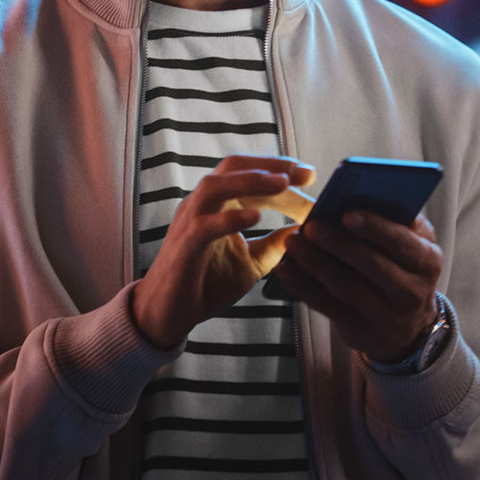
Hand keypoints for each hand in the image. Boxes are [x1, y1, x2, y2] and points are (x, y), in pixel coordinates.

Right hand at [131, 154, 314, 346]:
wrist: (169, 314)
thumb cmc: (207, 284)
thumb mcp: (251, 262)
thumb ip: (275, 245)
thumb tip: (304, 230)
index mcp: (218, 204)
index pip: (249, 174)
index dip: (280, 170)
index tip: (311, 175)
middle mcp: (203, 205)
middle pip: (232, 167)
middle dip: (269, 165)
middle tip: (301, 173)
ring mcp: (190, 221)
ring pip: (216, 185)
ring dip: (250, 180)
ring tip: (281, 183)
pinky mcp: (185, 245)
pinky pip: (205, 224)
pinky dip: (230, 217)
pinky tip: (256, 217)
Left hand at [275, 210, 444, 362]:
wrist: (407, 326)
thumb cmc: (404, 269)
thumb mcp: (413, 245)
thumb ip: (396, 221)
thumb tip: (360, 195)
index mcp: (427, 260)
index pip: (401, 242)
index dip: (374, 228)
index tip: (347, 213)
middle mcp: (411, 290)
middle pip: (372, 265)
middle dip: (338, 243)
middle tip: (311, 225)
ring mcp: (385, 314)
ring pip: (345, 286)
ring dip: (315, 262)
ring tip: (293, 241)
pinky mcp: (358, 329)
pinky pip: (326, 305)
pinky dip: (302, 285)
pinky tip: (285, 267)